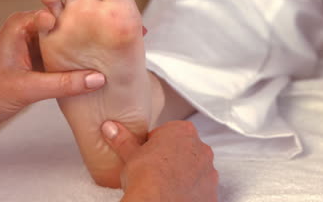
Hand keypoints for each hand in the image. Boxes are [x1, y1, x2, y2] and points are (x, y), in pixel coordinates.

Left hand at [0, 11, 105, 133]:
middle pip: (66, 27)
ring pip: (66, 45)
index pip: (60, 13)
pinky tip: (92, 72)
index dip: (83, 18)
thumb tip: (97, 78)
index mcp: (21, 26)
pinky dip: (74, 66)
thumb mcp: (27, 88)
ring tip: (109, 57)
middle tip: (114, 42)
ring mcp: (34, 49)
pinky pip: (61, 60)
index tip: (107, 26)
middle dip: (87, 35)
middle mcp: (29, 32)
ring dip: (82, 52)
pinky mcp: (37, 64)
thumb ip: (63, 84)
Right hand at [102, 121, 218, 201]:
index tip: (146, 154)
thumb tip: (110, 127)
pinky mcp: (212, 191)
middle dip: (172, 157)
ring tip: (164, 186)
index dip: (155, 144)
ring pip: (195, 169)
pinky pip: (200, 188)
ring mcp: (209, 170)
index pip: (168, 132)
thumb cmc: (146, 176)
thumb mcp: (130, 155)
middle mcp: (201, 148)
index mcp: (182, 131)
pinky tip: (176, 196)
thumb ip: (123, 139)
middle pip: (184, 149)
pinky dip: (190, 192)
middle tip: (154, 170)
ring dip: (183, 174)